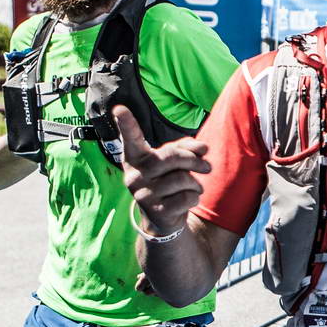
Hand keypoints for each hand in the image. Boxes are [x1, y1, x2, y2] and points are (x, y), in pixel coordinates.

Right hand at [113, 105, 210, 234]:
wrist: (163, 218)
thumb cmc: (169, 180)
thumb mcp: (175, 160)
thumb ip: (188, 147)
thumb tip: (203, 147)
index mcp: (136, 158)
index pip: (131, 138)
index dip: (126, 124)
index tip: (119, 108)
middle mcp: (134, 175)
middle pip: (171, 157)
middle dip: (194, 161)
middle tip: (207, 167)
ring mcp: (143, 194)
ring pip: (182, 179)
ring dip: (196, 183)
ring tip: (192, 187)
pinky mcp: (156, 211)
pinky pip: (186, 198)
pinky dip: (195, 198)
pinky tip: (188, 200)